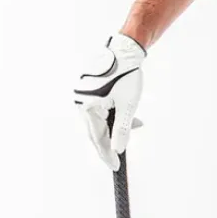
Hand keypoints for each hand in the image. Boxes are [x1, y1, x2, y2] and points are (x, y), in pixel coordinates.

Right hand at [74, 33, 145, 169]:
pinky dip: (113, 115)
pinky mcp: (89, 91)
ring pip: (100, 120)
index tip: (114, 167)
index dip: (106, 154)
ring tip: (135, 124)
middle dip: (112, 141)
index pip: (97, 138)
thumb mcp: (128, 105)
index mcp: (88, 107)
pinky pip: (100, 110)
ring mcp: (83, 96)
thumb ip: (122, 129)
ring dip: (116, 126)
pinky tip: (128, 116)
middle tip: (121, 156)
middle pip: (97, 130)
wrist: (124, 50)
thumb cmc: (126, 75)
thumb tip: (118, 149)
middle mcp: (81, 103)